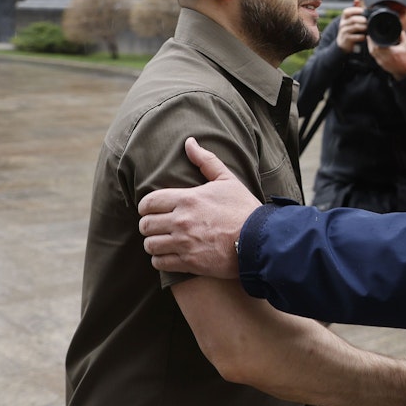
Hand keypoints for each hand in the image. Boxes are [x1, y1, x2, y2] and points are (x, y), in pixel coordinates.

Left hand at [138, 137, 259, 277]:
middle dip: (149, 224)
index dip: (146, 206)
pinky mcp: (189, 262)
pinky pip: (160, 263)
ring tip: (163, 241)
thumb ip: (206, 161)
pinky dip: (161, 259)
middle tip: (159, 225)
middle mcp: (181, 221)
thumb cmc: (244, 209)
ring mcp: (184, 243)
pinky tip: (170, 255)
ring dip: (154, 243)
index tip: (152, 209)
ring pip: (150, 245)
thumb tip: (189, 142)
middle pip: (145, 224)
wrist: (259, 240)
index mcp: (187, 199)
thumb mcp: (227, 180)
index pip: (148, 202)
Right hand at [335, 4, 367, 52]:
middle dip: (362, 19)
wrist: (343, 42)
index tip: (364, 11)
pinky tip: (365, 36)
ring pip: (354, 27)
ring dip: (363, 27)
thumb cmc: (349, 28)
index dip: (356, 10)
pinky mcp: (346, 39)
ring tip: (368, 27)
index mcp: (344, 17)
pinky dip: (361, 36)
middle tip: (368, 20)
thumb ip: (355, 9)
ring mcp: (344, 32)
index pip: (347, 11)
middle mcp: (342, 24)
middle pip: (352, 19)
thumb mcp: (350, 18)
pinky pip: (354, 37)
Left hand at [368, 29, 405, 80]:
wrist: (404, 71)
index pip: (377, 45)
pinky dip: (372, 51)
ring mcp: (381, 61)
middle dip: (370, 42)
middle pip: (372, 48)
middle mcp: (384, 57)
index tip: (372, 35)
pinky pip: (374, 56)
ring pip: (372, 53)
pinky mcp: (380, 64)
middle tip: (370, 36)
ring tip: (370, 40)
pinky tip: (372, 47)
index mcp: (390, 51)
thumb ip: (403, 36)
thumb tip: (400, 30)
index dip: (373, 40)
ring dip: (370, 46)